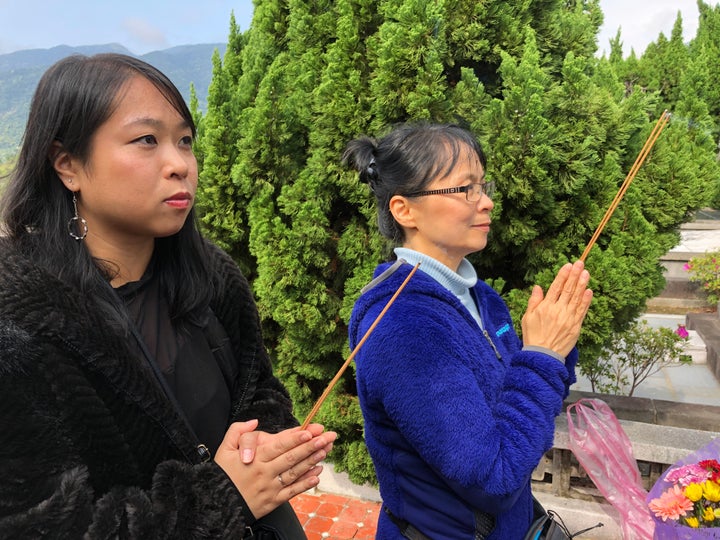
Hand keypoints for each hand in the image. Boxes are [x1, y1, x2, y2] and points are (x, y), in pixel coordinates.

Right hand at [214, 421, 336, 518]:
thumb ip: (238, 432)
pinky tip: (317, 474)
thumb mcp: (224, 449)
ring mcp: (271, 487)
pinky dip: (306, 483)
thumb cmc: (223, 474)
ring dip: (312, 462)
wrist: (218, 505)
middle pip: (291, 457)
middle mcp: (265, 472)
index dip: (295, 439)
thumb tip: (254, 422)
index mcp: (255, 458)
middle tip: (327, 437)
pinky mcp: (274, 500)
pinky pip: (293, 491)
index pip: (278, 446)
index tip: (309, 431)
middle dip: (311, 446)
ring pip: (295, 473)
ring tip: (325, 451)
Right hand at [521, 260, 592, 357]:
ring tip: (586, 273)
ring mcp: (568, 318)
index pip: (556, 287)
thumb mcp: (527, 317)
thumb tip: (538, 287)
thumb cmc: (533, 336)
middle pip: (568, 289)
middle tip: (580, 264)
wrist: (543, 354)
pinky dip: (586, 301)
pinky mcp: (576, 326)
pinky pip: (582, 311)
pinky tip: (589, 291)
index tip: (568, 265)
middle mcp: (558, 310)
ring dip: (582, 284)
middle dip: (574, 275)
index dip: (563, 275)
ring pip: (576, 298)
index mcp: (545, 307)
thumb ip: (534, 301)